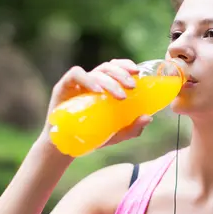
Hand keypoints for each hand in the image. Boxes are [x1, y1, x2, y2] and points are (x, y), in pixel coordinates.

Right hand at [38, 59, 152, 151]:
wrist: (65, 148)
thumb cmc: (91, 136)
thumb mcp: (116, 134)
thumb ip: (132, 128)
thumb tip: (148, 118)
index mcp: (103, 86)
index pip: (115, 67)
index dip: (126, 65)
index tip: (137, 72)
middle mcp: (91, 81)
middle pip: (108, 68)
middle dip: (122, 74)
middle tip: (132, 87)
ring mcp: (77, 83)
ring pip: (96, 72)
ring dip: (110, 81)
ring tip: (120, 96)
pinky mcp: (63, 87)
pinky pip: (76, 75)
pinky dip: (89, 80)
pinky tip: (98, 91)